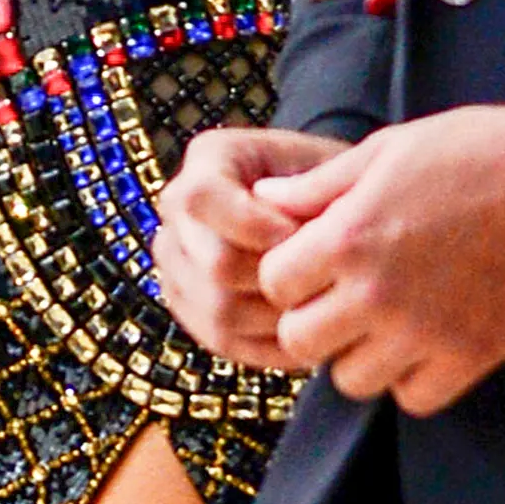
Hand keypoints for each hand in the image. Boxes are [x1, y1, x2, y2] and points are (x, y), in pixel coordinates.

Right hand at [153, 126, 347, 368]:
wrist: (319, 204)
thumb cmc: (329, 182)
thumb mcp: (328, 167)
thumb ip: (312, 190)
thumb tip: (291, 238)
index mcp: (207, 158)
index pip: (201, 197)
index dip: (252, 224)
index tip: (302, 235)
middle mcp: (176, 208)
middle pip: (214, 265)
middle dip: (277, 280)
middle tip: (322, 281)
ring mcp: (175, 259)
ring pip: (218, 313)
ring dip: (276, 319)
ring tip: (319, 307)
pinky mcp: (186, 303)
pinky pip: (220, 341)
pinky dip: (267, 345)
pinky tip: (304, 331)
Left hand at [253, 103, 504, 414]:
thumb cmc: (473, 150)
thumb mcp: (387, 150)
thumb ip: (319, 186)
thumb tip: (264, 201)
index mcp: (349, 237)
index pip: (273, 283)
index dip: (287, 271)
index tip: (313, 262)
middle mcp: (376, 293)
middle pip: (300, 342)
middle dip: (313, 319)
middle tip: (341, 299)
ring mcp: (422, 333)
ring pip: (351, 380)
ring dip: (358, 355)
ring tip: (384, 323)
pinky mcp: (468, 358)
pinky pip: (413, 399)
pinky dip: (411, 380)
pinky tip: (425, 344)